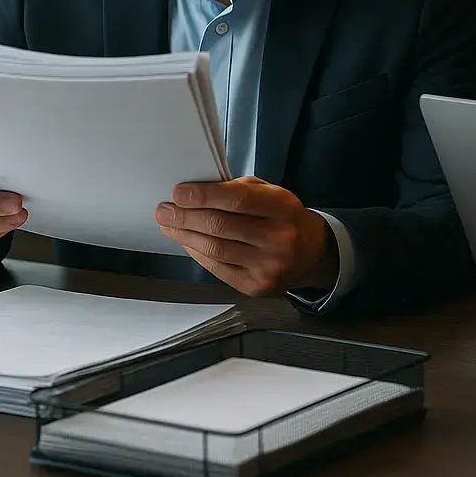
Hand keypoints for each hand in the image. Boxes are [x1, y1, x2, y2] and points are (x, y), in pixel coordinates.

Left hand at [156, 177, 334, 296]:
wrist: (311, 254)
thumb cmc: (283, 217)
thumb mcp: (272, 193)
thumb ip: (238, 190)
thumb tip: (195, 193)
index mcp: (283, 207)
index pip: (237, 200)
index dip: (204, 196)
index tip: (178, 193)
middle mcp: (279, 238)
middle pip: (220, 226)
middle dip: (186, 217)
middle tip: (164, 210)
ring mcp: (268, 266)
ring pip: (215, 249)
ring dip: (185, 236)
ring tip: (169, 225)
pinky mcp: (256, 286)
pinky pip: (218, 268)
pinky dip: (198, 253)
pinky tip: (187, 242)